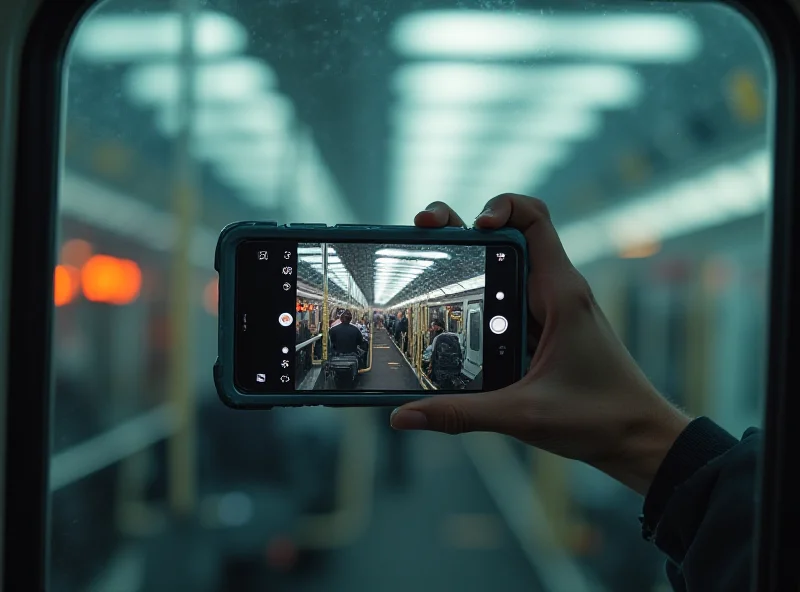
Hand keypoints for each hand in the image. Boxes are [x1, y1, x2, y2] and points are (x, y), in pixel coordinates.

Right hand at [390, 194, 689, 494]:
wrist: (640, 437)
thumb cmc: (600, 418)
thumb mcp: (522, 415)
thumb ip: (460, 414)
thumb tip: (404, 417)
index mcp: (560, 294)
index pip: (534, 218)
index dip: (500, 207)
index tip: (472, 226)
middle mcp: (555, 291)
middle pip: (507, 236)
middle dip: (461, 230)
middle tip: (423, 236)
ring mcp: (550, 308)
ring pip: (505, 269)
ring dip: (467, 265)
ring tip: (427, 272)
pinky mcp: (544, 328)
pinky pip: (508, 299)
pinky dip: (479, 298)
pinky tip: (453, 316)